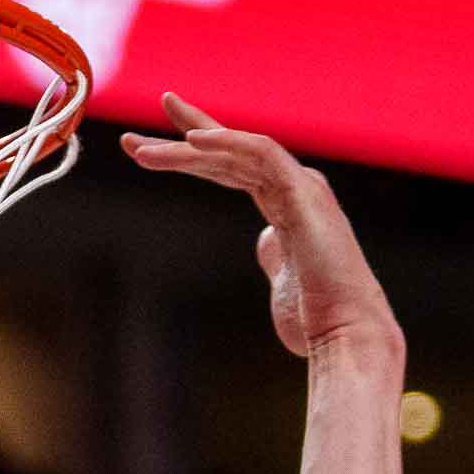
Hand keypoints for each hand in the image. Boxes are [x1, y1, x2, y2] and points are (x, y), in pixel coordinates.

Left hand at [121, 93, 399, 357]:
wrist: (344, 334)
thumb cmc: (315, 316)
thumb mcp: (282, 279)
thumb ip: (274, 253)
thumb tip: (266, 239)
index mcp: (284, 206)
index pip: (230, 169)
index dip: (189, 157)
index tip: (145, 150)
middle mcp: (294, 188)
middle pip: (228, 153)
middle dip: (179, 140)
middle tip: (129, 139)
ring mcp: (302, 188)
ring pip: (237, 152)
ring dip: (186, 148)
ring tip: (140, 152)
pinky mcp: (306, 194)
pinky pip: (264, 154)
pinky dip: (229, 142)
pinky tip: (194, 139)